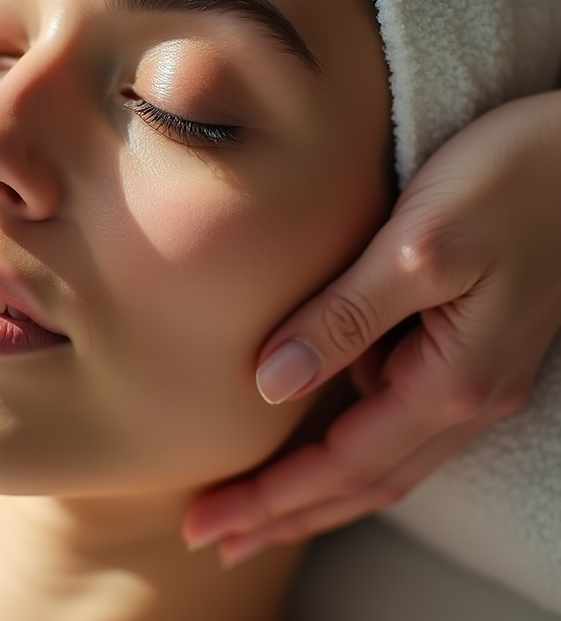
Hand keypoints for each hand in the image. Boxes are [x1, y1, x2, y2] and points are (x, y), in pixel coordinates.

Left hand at [183, 89, 560, 564]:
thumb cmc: (512, 181)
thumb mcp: (420, 246)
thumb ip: (345, 315)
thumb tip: (270, 383)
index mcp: (450, 382)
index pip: (341, 466)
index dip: (270, 499)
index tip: (207, 523)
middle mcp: (464, 398)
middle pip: (359, 485)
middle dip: (283, 516)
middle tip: (213, 539)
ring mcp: (472, 379)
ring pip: (381, 464)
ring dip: (314, 495)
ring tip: (254, 514)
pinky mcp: (468, 351)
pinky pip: (398, 425)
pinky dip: (348, 453)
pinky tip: (316, 447)